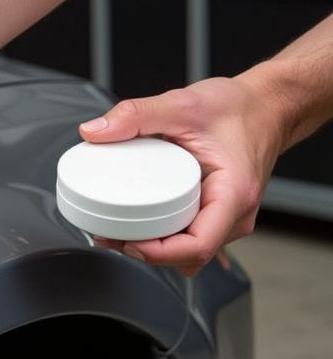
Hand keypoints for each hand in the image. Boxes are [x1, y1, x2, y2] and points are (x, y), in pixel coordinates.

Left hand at [79, 68, 288, 275]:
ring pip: (188, 252)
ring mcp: (227, 217)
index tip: (128, 242)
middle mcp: (235, 214)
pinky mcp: (216, 213)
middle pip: (188, 255)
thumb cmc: (238, 108)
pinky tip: (137, 227)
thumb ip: (135, 114)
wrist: (266, 106)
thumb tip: (93, 131)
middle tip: (107, 235)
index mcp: (233, 194)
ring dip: (154, 249)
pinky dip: (164, 238)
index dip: (159, 253)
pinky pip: (190, 238)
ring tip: (117, 232)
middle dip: (146, 252)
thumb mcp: (181, 103)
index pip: (197, 246)